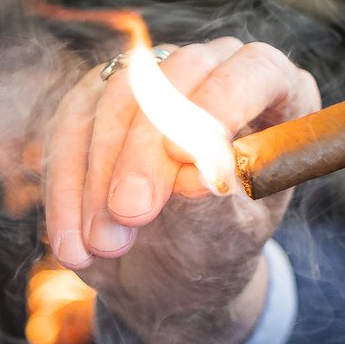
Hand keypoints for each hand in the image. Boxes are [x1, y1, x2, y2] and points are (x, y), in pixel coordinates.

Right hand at [43, 39, 318, 343]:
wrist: (164, 274)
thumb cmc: (214, 251)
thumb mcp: (228, 238)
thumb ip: (217, 202)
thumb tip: (194, 174)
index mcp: (278, 94)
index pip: (255, 72)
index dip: (220, 104)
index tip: (182, 155)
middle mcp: (218, 69)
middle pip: (177, 79)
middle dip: (144, 150)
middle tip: (130, 215)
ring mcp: (155, 75)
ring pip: (115, 97)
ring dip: (100, 175)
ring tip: (103, 247)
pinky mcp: (98, 94)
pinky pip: (70, 123)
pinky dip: (66, 185)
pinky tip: (72, 243)